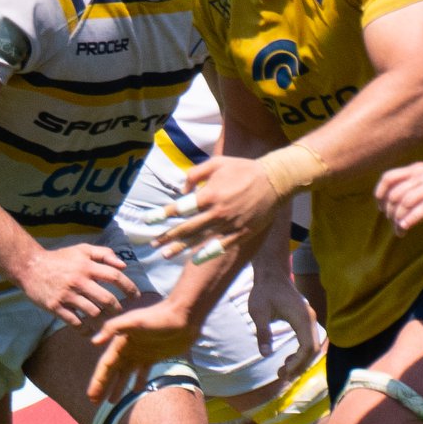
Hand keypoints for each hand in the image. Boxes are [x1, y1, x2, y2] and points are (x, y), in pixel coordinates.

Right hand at [16, 243, 138, 325]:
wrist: (30, 267)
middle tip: (118, 311)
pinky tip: (88, 331)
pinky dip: (84, 329)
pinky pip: (75, 322)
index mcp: (86, 266)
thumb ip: (103, 254)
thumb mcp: (81, 250)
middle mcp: (79, 281)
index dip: (129, 287)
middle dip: (117, 308)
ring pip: (93, 313)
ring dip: (102, 319)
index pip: (115, 276)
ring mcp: (67, 295)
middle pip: (107, 299)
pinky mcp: (56, 307)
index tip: (135, 296)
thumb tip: (123, 265)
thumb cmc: (59, 258)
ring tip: (104, 321)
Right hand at [88, 293, 191, 404]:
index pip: (105, 365)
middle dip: (103, 387)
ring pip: (125, 374)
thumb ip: (112, 328)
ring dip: (118, 387)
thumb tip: (94, 342)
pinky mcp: (153, 357)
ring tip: (111, 402)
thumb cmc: (158, 317)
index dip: (97, 381)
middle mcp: (128, 349)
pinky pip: (142, 373)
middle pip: (112, 372)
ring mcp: (140, 354)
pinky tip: (135, 391)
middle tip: (95, 402)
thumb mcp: (134, 321)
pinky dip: (139, 382)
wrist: (182, 316)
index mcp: (120, 342)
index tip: (91, 396)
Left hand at [151, 156, 282, 262]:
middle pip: (186, 229)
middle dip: (167, 237)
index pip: (180, 208)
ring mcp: (230, 225)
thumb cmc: (243, 169)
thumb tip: (182, 190)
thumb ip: (195, 174)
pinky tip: (195, 260)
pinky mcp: (242, 233)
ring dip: (181, 248)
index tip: (147, 220)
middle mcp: (217, 212)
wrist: (275, 180)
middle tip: (152, 244)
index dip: (162, 215)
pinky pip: (221, 247)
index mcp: (210, 195)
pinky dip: (207, 254)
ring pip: (200, 240)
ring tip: (165, 254)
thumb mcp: (216, 163)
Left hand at [247, 266, 320, 381]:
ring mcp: (309, 319)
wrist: (271, 274)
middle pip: (313, 349)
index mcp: (302, 317)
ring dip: (300, 360)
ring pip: (312, 346)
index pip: (308, 346)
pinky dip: (301, 353)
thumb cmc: (263, 291)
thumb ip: (262, 332)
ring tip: (283, 371)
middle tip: (282, 376)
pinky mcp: (305, 319)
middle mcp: (310, 319)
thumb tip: (264, 354)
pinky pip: (308, 340)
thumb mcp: (258, 312)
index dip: (298, 362)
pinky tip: (288, 360)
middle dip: (300, 365)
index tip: (284, 373)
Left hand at [375, 159, 422, 233]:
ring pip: (406, 202)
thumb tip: (401, 196)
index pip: (389, 178)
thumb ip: (417, 181)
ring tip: (399, 230)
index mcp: (418, 169)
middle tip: (393, 222)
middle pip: (395, 194)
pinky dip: (411, 219)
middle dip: (389, 211)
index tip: (381, 208)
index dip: (380, 194)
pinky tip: (405, 228)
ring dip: (398, 219)